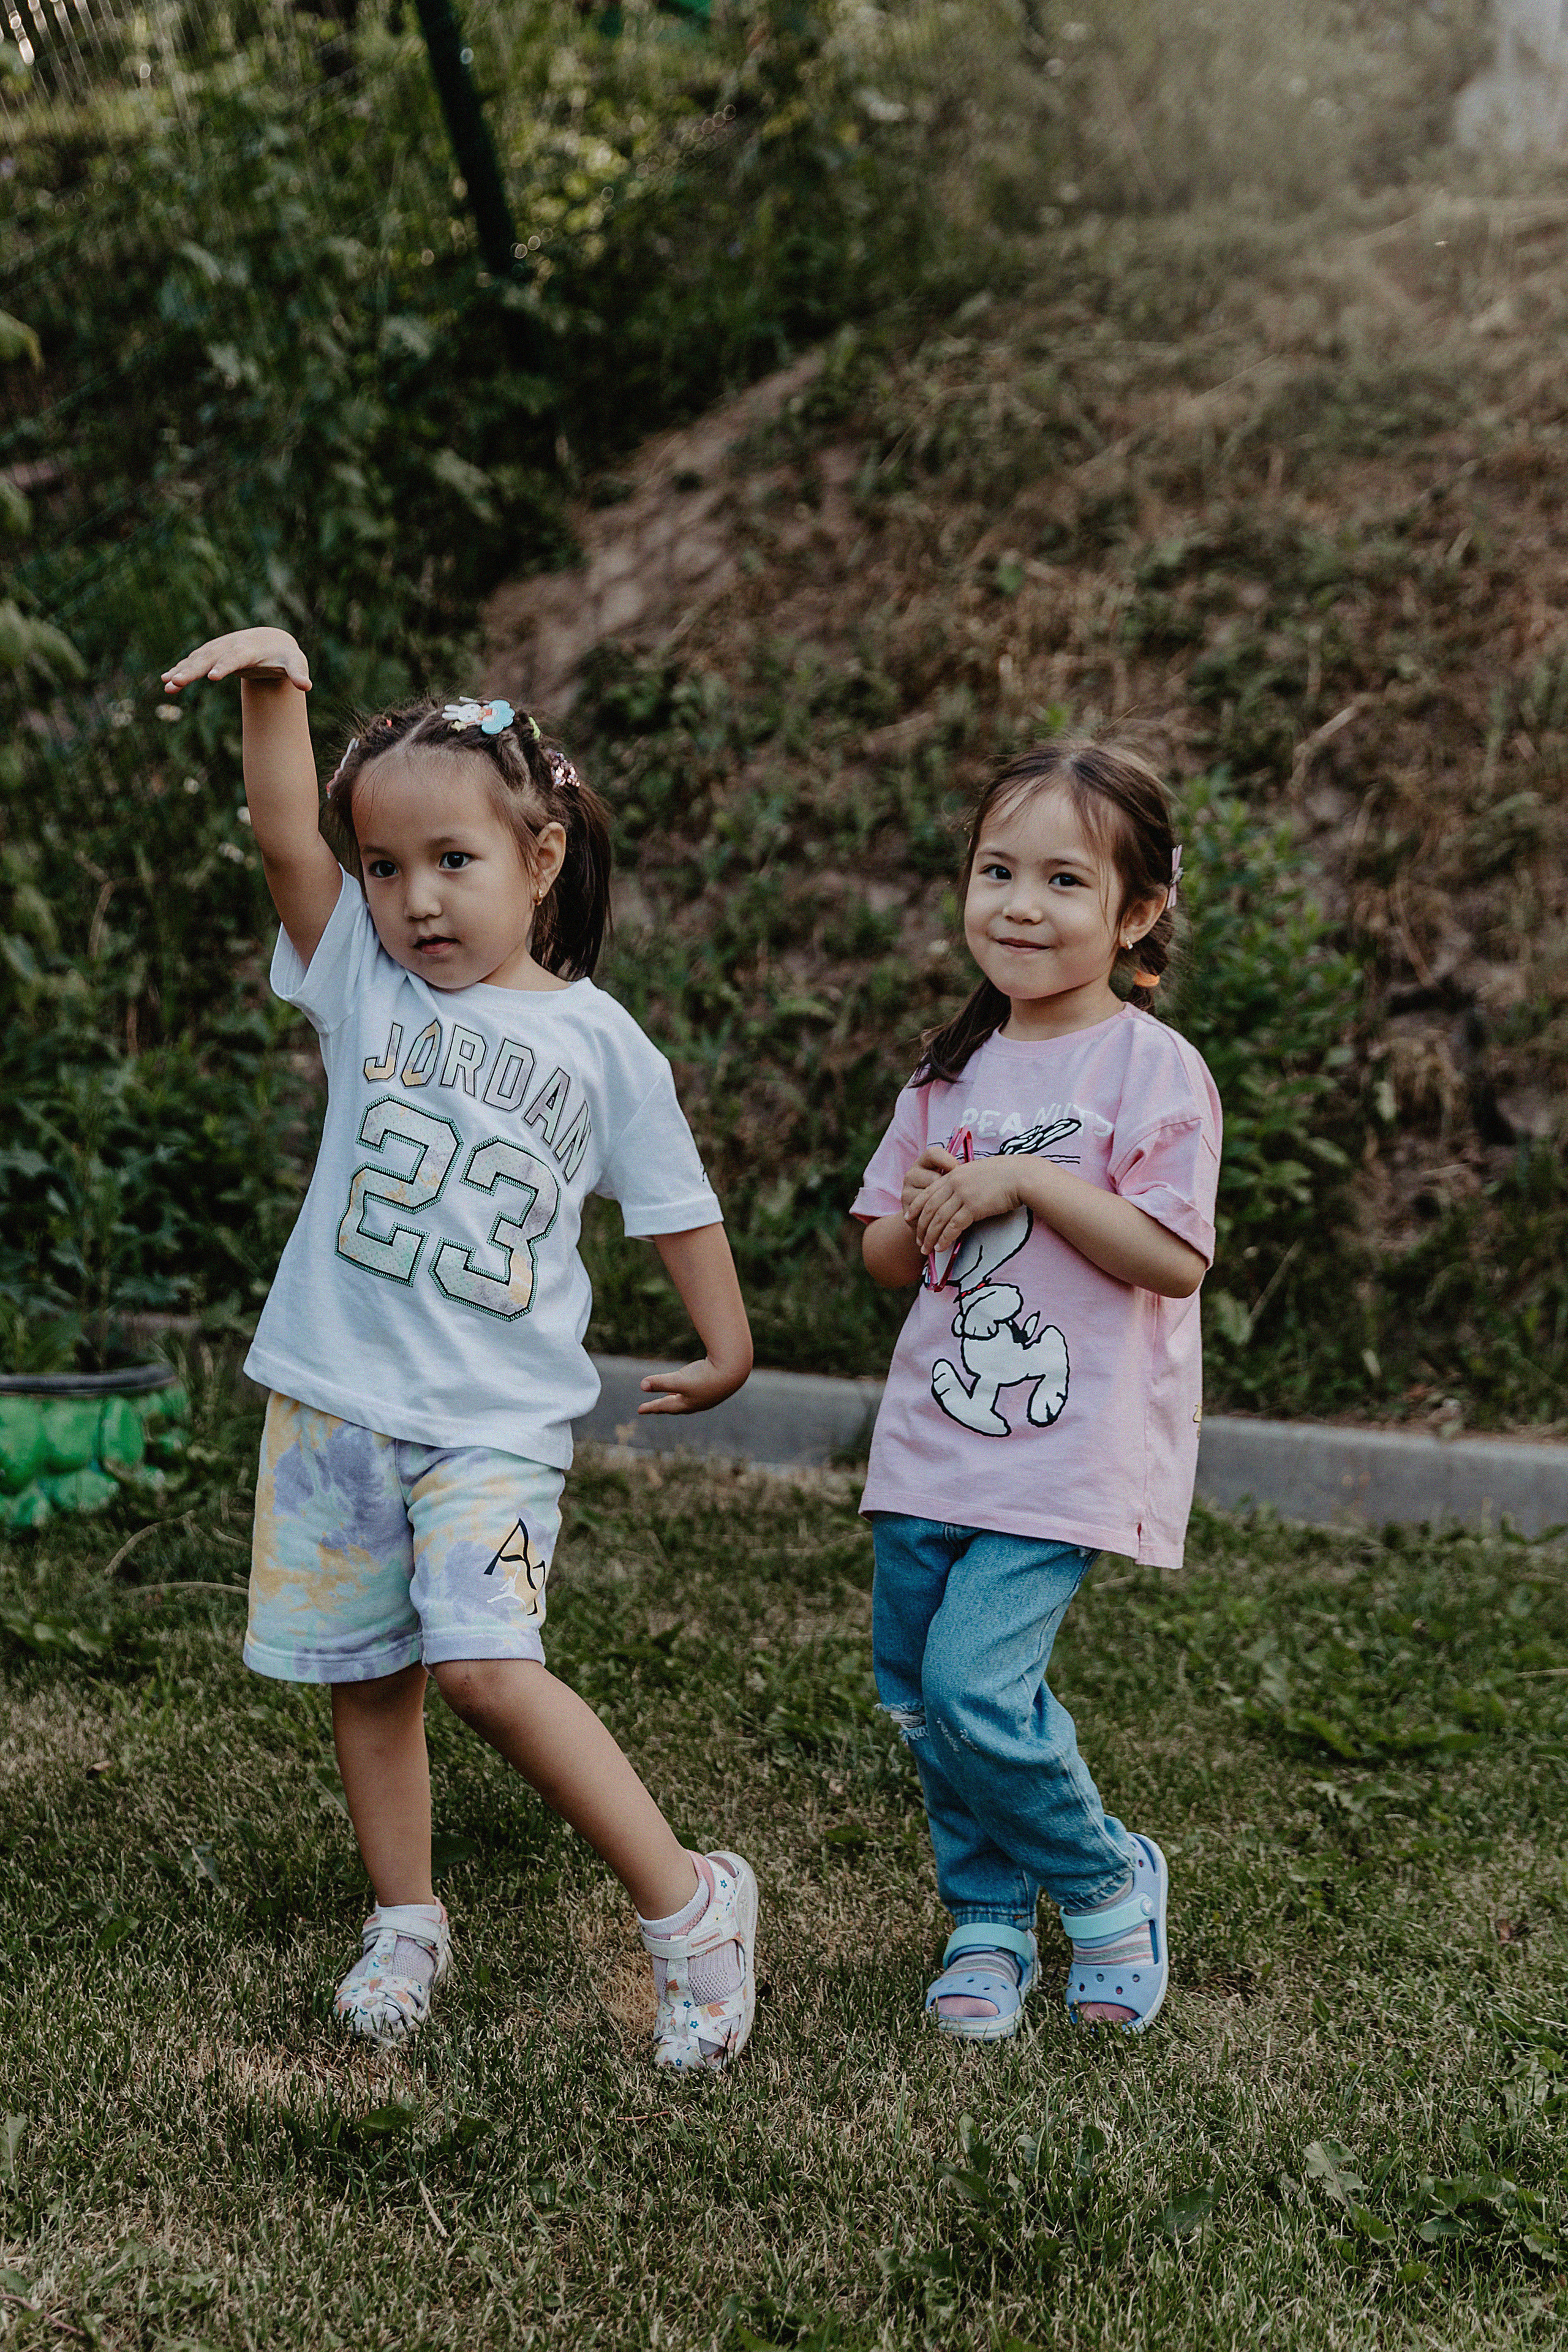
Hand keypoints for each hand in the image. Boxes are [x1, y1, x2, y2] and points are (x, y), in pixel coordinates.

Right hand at [161, 628, 311, 693]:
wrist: (272, 642)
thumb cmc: (285, 655)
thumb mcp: (295, 662)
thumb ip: (299, 672)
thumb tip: (306, 686)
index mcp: (249, 648)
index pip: (235, 657)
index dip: (224, 666)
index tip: (212, 677)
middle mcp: (229, 646)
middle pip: (209, 658)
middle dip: (192, 670)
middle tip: (176, 682)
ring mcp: (218, 649)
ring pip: (196, 660)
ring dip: (181, 671)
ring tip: (167, 684)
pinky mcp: (211, 654)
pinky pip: (193, 662)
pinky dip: (180, 670)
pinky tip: (166, 681)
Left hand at [637, 1356, 745, 1414]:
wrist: (733, 1371)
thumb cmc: (706, 1377)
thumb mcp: (680, 1380)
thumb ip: (661, 1382)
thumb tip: (642, 1385)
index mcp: (687, 1404)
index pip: (664, 1407)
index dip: (651, 1407)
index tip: (639, 1410)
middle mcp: (695, 1402)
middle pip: (675, 1406)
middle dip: (662, 1406)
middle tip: (652, 1408)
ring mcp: (705, 1395)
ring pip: (686, 1400)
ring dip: (675, 1399)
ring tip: (669, 1399)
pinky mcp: (712, 1386)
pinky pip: (694, 1391)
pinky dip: (686, 1391)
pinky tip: (688, 1387)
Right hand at [900, 1144, 955, 1222]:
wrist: (931, 1219)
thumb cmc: (947, 1194)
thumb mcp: (951, 1179)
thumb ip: (957, 1173)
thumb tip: (972, 1169)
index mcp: (923, 1162)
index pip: (933, 1154)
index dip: (947, 1161)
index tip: (958, 1170)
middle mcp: (912, 1174)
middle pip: (933, 1177)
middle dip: (948, 1188)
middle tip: (956, 1195)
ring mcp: (907, 1191)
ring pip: (930, 1196)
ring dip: (943, 1203)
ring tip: (949, 1207)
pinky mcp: (908, 1209)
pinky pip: (926, 1211)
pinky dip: (938, 1214)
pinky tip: (944, 1216)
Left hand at [907, 1156, 1020, 1259]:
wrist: (1021, 1175)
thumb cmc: (1006, 1175)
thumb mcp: (979, 1173)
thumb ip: (965, 1182)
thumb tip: (960, 1196)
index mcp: (954, 1174)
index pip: (928, 1192)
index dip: (916, 1207)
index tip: (908, 1218)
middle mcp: (955, 1183)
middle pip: (930, 1208)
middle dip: (921, 1227)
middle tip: (917, 1242)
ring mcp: (963, 1194)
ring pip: (939, 1219)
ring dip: (930, 1237)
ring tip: (925, 1250)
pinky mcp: (974, 1207)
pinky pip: (954, 1226)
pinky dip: (945, 1238)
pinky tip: (940, 1248)